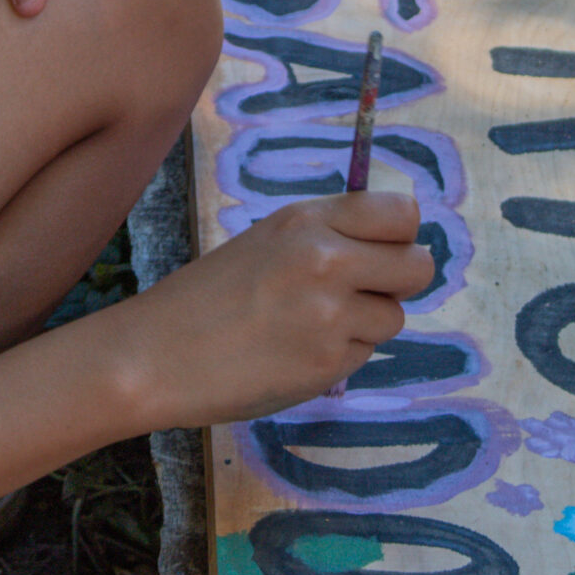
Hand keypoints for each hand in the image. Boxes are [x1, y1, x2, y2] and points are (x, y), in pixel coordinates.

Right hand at [118, 192, 427, 426]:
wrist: (155, 355)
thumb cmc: (207, 297)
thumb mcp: (268, 241)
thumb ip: (329, 236)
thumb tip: (396, 245)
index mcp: (307, 220)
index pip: (402, 211)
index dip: (402, 234)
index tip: (385, 248)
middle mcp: (326, 259)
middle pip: (419, 265)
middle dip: (400, 282)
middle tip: (365, 292)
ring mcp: (330, 313)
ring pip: (393, 316)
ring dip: (365, 324)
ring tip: (310, 326)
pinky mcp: (328, 362)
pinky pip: (365, 353)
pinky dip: (340, 355)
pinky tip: (295, 353)